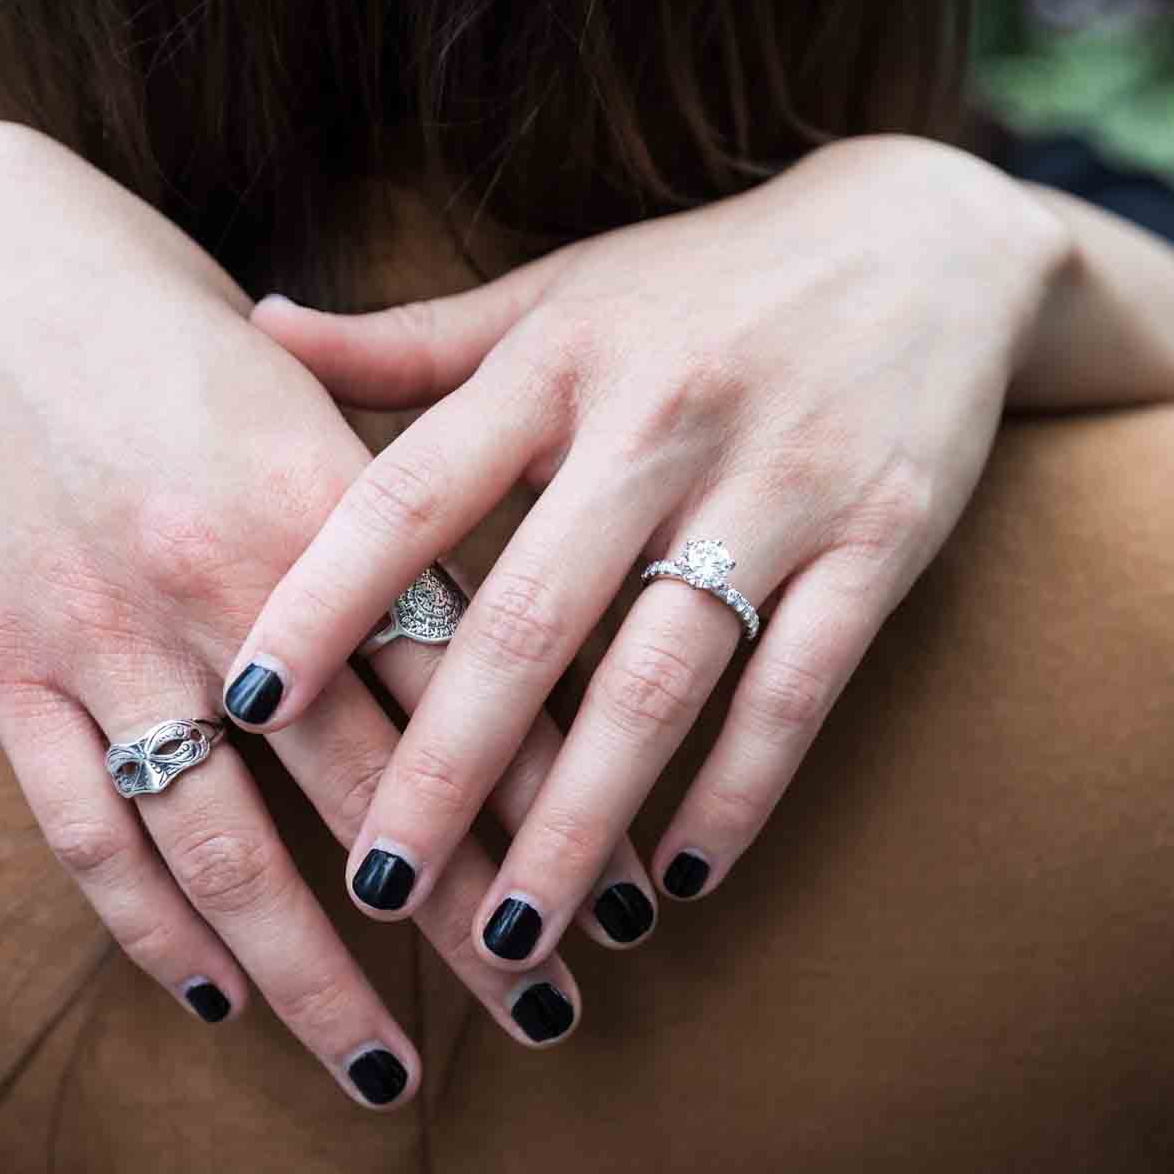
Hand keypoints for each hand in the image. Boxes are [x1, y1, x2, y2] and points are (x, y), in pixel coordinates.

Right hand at [0, 122, 647, 1105]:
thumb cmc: (165, 321)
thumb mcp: (302, 397)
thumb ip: (395, 521)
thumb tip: (510, 644)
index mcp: (324, 500)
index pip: (462, 689)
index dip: (544, 800)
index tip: (613, 888)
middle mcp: (221, 582)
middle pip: (371, 788)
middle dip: (469, 913)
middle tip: (549, 1009)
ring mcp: (102, 634)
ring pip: (227, 845)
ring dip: (316, 974)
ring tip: (388, 1066)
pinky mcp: (1, 664)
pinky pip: (85, 828)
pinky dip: (151, 925)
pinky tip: (217, 994)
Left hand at [224, 134, 1072, 966]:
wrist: (925, 237)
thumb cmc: (700, 282)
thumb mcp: (555, 294)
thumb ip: (411, 338)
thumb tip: (260, 325)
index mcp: (555, 361)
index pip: (411, 493)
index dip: (322, 600)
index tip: (247, 705)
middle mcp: (658, 423)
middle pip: (527, 620)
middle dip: (444, 768)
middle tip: (377, 886)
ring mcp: (779, 485)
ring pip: (659, 680)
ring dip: (579, 822)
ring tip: (511, 936)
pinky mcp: (884, 540)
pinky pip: (798, 690)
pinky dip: (737, 793)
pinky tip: (677, 879)